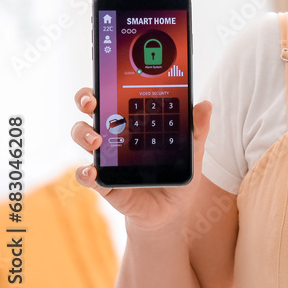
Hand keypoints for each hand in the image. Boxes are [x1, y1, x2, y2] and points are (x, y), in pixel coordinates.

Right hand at [70, 88, 212, 232]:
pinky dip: (85, 173)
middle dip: (86, 100)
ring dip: (83, 134)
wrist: (172, 211)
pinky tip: (92, 171)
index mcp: (133, 122)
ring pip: (83, 138)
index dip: (106, 83)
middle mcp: (114, 136)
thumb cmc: (177, 174)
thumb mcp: (193, 152)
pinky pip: (87, 177)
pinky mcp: (105, 184)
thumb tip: (205, 104)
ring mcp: (106, 159)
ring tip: (96, 139)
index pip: (115, 96)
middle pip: (90, 111)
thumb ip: (197, 130)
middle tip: (93, 102)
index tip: (107, 76)